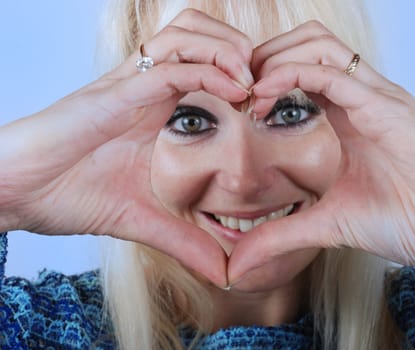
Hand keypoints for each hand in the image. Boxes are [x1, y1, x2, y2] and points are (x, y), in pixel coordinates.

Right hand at [0, 9, 252, 286]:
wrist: (16, 193)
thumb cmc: (71, 195)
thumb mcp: (145, 221)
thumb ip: (187, 240)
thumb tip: (227, 271)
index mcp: (154, 107)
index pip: (204, 62)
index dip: (242, 71)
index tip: (271, 101)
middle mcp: (145, 87)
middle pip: (198, 31)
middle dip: (238, 45)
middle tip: (265, 79)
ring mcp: (130, 85)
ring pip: (185, 33)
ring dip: (226, 48)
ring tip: (250, 78)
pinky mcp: (115, 94)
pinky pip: (167, 66)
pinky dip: (205, 70)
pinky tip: (233, 90)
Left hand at [228, 21, 414, 284]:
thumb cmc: (412, 221)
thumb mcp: (329, 226)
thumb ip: (283, 235)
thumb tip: (241, 263)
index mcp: (349, 116)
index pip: (300, 71)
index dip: (263, 80)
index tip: (238, 108)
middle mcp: (362, 97)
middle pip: (306, 43)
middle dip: (263, 57)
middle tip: (236, 89)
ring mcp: (375, 98)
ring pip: (317, 44)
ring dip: (273, 59)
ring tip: (249, 91)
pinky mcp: (386, 108)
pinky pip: (332, 73)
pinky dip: (292, 75)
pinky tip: (264, 97)